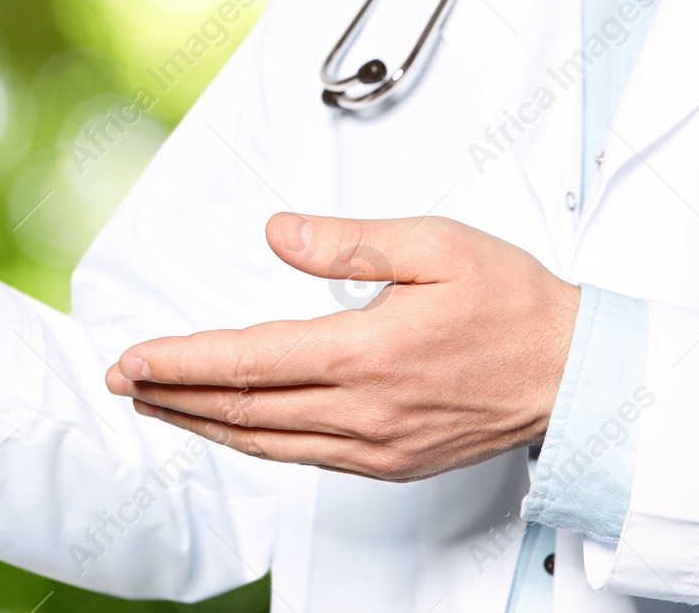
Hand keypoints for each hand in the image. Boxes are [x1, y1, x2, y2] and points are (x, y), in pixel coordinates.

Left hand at [104, 213, 579, 481]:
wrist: (573, 373)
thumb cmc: (512, 305)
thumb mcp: (435, 245)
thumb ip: (348, 242)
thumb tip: (278, 235)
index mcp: (368, 354)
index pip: (248, 362)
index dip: (181, 361)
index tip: (134, 357)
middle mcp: (364, 411)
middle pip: (242, 410)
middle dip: (173, 393)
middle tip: (124, 380)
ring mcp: (375, 446)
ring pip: (265, 442)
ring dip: (202, 423)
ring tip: (158, 402)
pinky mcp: (388, 463)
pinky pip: (301, 457)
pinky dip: (252, 442)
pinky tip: (231, 427)